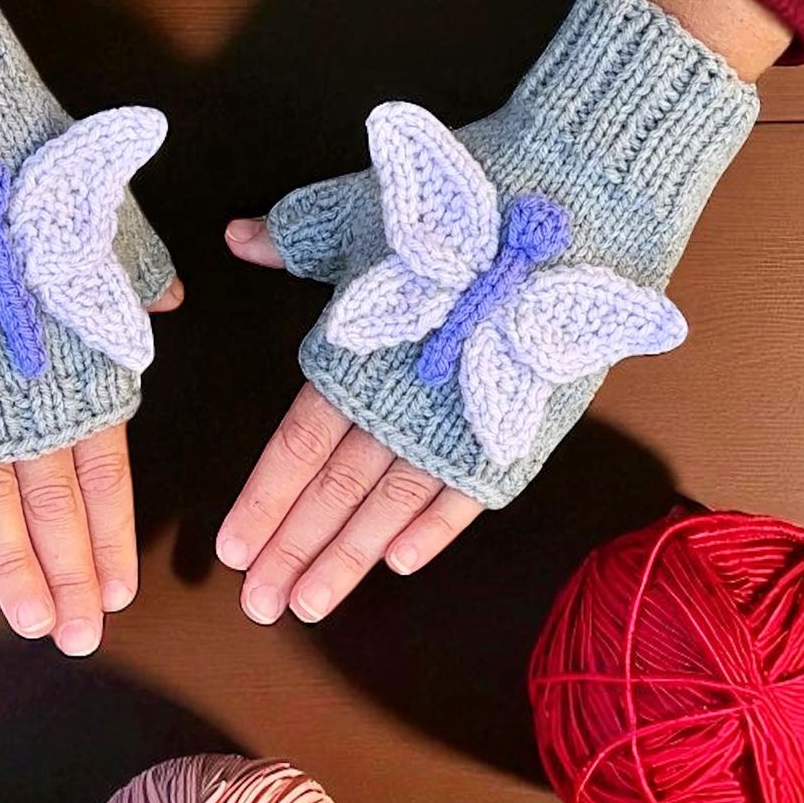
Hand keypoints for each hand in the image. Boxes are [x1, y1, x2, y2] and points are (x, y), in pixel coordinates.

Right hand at [0, 277, 182, 651]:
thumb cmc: (45, 206)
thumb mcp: (113, 242)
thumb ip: (141, 285)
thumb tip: (169, 304)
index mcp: (87, 383)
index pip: (105, 483)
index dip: (110, 541)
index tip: (118, 594)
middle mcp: (33, 412)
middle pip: (53, 512)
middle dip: (67, 578)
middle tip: (76, 638)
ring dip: (10, 568)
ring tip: (29, 623)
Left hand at [217, 0, 762, 625]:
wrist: (573, 196)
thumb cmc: (458, 198)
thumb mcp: (363, 210)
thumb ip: (296, 238)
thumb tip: (237, 237)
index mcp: (355, 354)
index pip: (296, 449)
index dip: (263, 503)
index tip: (230, 555)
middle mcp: (402, 401)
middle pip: (335, 494)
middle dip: (293, 552)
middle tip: (261, 606)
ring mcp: (463, 420)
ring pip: (394, 509)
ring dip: (349, 559)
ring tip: (311, 605)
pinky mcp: (520, 425)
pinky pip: (469, 493)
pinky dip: (434, 530)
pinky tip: (398, 564)